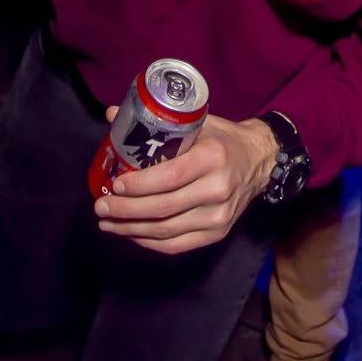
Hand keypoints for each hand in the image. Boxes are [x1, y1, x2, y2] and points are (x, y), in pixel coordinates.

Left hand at [95, 108, 277, 254]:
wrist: (260, 161)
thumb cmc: (222, 138)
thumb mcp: (196, 122)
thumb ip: (155, 122)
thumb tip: (112, 115)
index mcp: (212, 157)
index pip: (170, 177)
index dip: (139, 185)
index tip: (115, 185)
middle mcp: (218, 189)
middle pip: (164, 208)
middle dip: (126, 210)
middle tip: (100, 207)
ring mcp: (219, 216)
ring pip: (167, 231)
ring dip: (132, 229)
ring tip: (107, 223)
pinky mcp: (218, 233)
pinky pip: (177, 245)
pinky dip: (150, 242)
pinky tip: (131, 234)